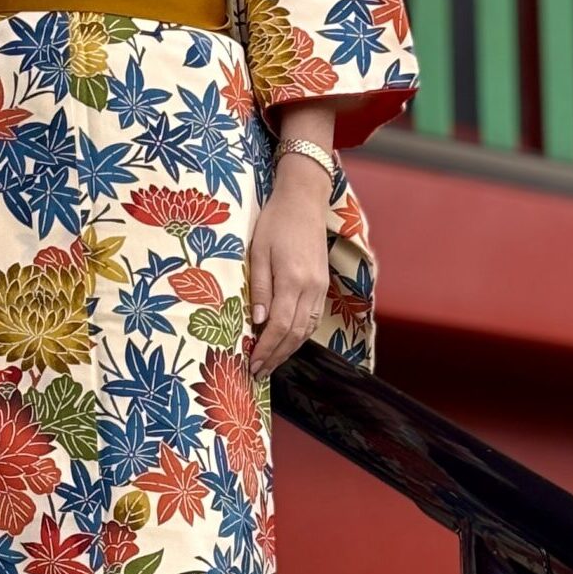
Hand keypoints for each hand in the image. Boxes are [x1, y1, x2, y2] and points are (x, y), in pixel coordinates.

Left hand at [246, 154, 331, 379]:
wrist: (304, 200)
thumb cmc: (275, 222)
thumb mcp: (258, 251)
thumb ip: (259, 287)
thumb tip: (257, 321)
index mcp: (292, 280)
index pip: (279, 326)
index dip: (266, 349)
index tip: (251, 364)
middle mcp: (310, 288)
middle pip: (294, 334)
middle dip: (276, 356)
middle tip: (258, 373)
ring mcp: (319, 287)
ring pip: (306, 329)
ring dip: (288, 350)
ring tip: (270, 363)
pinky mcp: (321, 284)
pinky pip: (312, 318)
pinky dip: (299, 335)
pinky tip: (286, 342)